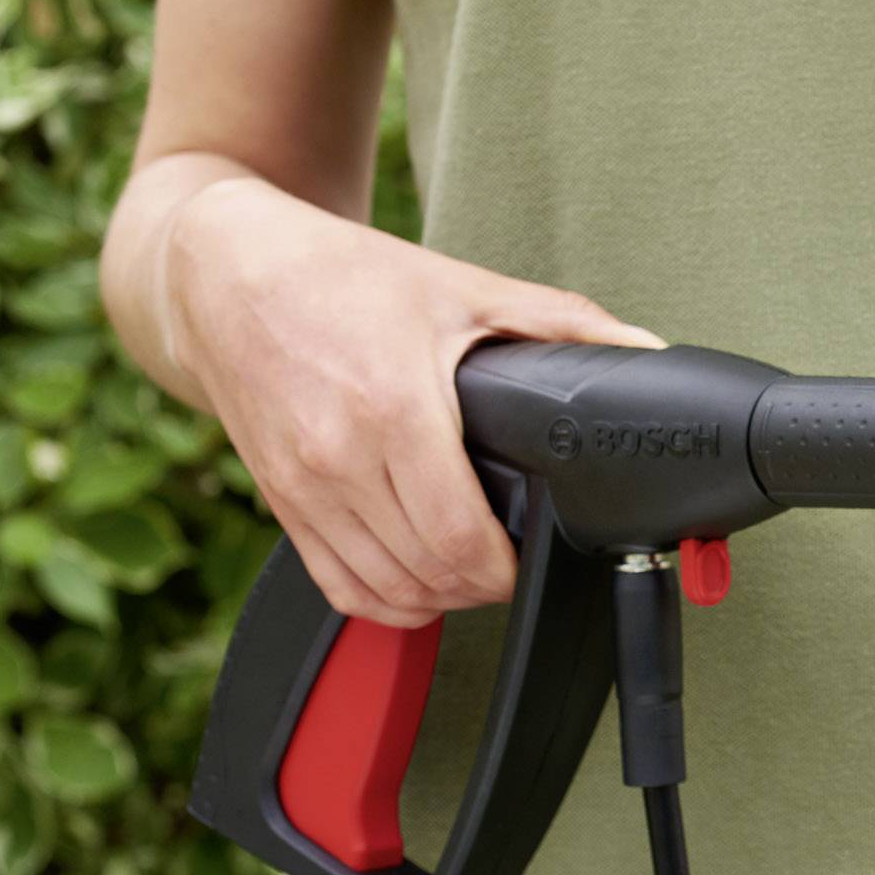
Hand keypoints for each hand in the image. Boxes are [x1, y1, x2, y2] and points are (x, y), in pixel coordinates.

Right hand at [161, 178, 663, 625]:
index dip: (509, 567)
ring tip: (477, 570)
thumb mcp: (464, 289)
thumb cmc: (345, 278)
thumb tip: (645, 350)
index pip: (459, 537)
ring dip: (441, 596)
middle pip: (429, 572)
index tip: (538, 554)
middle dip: (486, 582)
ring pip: (385, 590)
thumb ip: (562, 324)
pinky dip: (387, 600)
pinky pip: (337, 587)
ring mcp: (301, 489)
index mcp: (393, 410)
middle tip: (517, 560)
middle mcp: (338, 460)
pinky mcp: (278, 503)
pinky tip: (420, 580)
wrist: (228, 273)